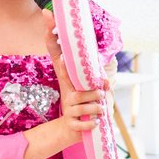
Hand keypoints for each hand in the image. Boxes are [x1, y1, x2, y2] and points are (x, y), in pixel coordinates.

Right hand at [44, 10, 108, 138]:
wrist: (69, 130)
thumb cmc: (83, 105)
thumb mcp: (88, 91)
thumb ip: (98, 82)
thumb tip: (106, 80)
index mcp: (70, 80)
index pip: (59, 59)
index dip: (53, 40)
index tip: (52, 28)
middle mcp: (67, 92)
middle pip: (84, 90)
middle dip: (97, 94)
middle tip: (102, 96)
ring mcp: (68, 108)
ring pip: (90, 106)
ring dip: (98, 110)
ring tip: (98, 110)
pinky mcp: (71, 124)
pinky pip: (87, 123)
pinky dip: (93, 124)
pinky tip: (93, 124)